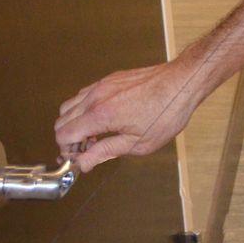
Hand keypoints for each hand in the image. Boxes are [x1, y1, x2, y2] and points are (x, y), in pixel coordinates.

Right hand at [54, 58, 201, 171]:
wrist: (182, 83)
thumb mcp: (137, 144)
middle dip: (69, 139)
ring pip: (70, 106)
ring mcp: (102, 85)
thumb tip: (84, 163)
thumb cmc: (166, 112)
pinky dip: (85, 110)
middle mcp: (96, 97)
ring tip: (96, 137)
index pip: (63, 135)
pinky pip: (85, 95)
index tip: (79, 160)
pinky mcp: (110, 79)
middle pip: (61, 120)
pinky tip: (104, 121)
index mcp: (100, 115)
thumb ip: (105, 152)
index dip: (67, 152)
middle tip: (87, 151)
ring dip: (76, 124)